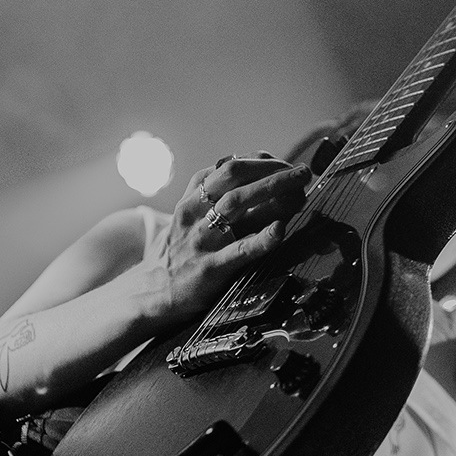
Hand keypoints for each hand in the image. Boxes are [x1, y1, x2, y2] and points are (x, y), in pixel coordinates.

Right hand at [151, 154, 310, 323]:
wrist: (152, 293)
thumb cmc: (180, 250)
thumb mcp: (189, 215)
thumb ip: (214, 192)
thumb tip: (249, 165)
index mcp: (193, 197)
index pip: (230, 166)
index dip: (262, 162)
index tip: (286, 165)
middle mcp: (196, 211)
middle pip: (235, 176)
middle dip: (272, 170)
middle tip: (303, 172)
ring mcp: (202, 239)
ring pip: (237, 203)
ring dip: (273, 191)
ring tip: (301, 191)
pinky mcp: (210, 268)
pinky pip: (239, 250)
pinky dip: (263, 238)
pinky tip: (281, 229)